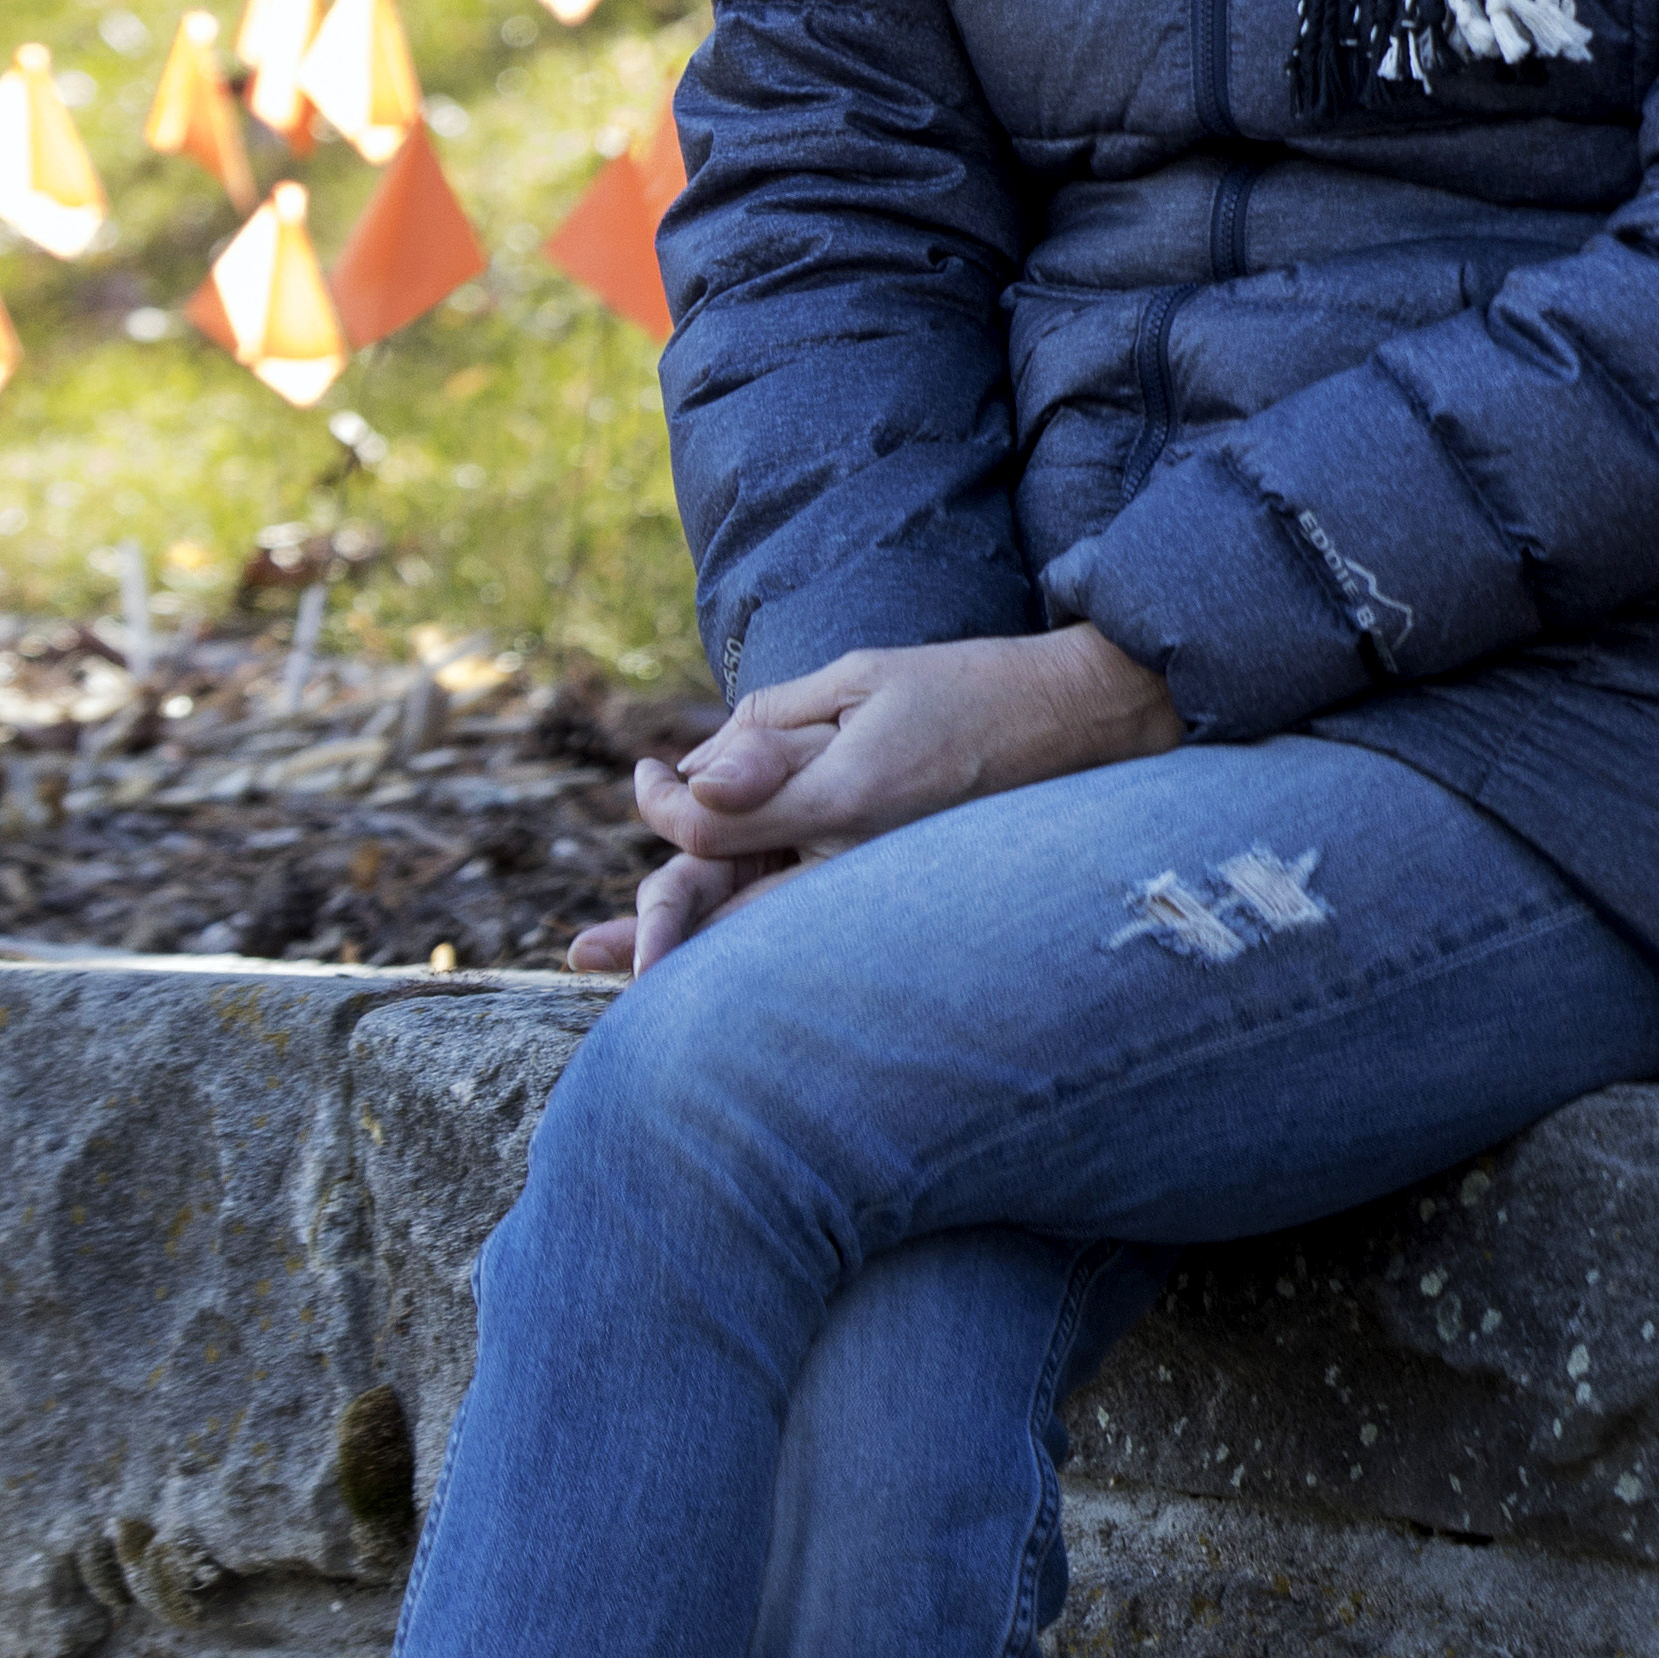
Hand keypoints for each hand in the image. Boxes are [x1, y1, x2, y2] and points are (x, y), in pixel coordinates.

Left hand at [584, 627, 1183, 971]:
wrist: (1075, 724)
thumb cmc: (966, 686)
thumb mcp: (861, 678)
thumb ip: (774, 727)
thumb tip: (696, 774)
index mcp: (842, 800)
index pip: (710, 822)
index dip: (662, 803)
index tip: (646, 771)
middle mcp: (856, 860)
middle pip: (727, 914)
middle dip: (651, 932)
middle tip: (582, 952)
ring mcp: (881, 886)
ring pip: (765, 934)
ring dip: (692, 956)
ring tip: (615, 978)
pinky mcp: (898, 895)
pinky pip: (810, 924)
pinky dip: (755, 939)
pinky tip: (718, 953)